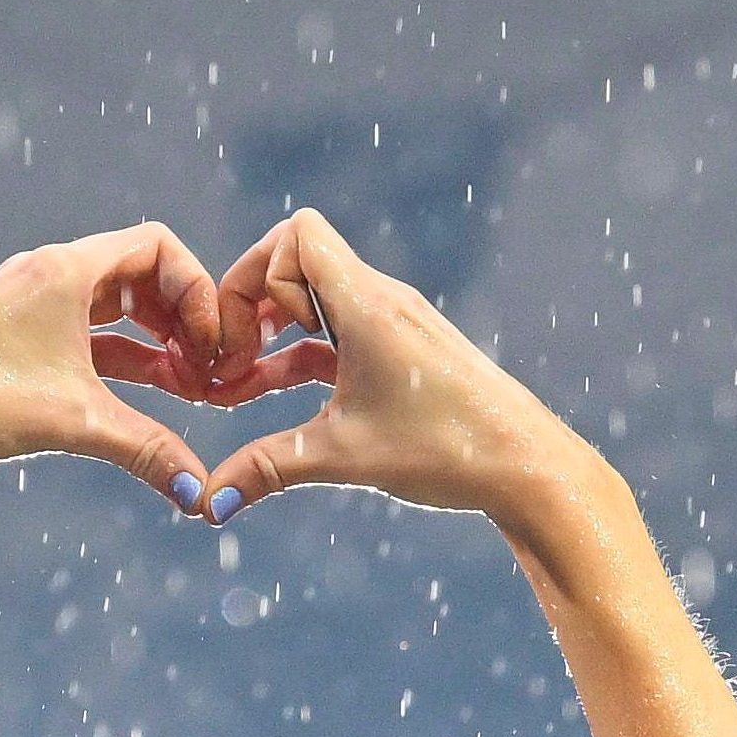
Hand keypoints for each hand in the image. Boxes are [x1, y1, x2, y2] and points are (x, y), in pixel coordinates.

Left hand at [0, 225, 234, 512]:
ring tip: (186, 389)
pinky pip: (84, 332)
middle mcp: (47, 273)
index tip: (212, 345)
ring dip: (154, 343)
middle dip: (182, 321)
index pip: (159, 247)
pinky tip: (141, 396)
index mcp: (66, 269)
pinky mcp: (13, 335)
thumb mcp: (76, 423)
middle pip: (141, 274)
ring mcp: (28, 302)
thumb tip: (200, 494)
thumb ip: (146, 449)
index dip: (198, 292)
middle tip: (207, 372)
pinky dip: (118, 357)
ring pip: (112, 307)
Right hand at [201, 210, 625, 570]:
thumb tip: (209, 503)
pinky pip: (335, 335)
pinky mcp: (401, 350)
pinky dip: (300, 355)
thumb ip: (267, 470)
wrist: (527, 467)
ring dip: (272, 336)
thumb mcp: (344, 458)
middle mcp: (381, 300)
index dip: (257, 276)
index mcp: (368, 306)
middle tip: (230, 363)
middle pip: (296, 259)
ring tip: (236, 388)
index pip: (296, 233)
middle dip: (251, 306)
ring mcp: (392, 324)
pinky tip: (272, 393)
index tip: (252, 339)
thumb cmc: (448, 451)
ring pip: (314, 302)